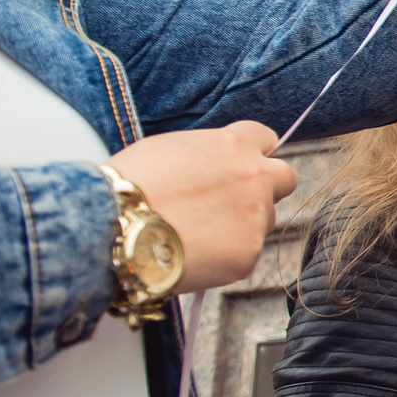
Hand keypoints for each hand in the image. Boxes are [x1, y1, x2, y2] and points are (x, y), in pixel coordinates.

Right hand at [105, 122, 297, 291]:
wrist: (112, 228)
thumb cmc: (127, 188)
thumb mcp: (169, 150)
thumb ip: (207, 155)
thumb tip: (216, 165)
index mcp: (233, 145)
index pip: (266, 139)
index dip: (253, 154)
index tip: (242, 166)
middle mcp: (254, 178)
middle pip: (284, 179)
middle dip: (266, 189)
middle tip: (234, 204)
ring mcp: (255, 217)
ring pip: (265, 220)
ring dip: (242, 225)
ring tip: (197, 233)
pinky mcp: (247, 254)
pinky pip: (245, 254)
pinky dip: (225, 257)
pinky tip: (192, 255)